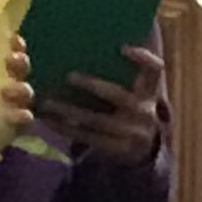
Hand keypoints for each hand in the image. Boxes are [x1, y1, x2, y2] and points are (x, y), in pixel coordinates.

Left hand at [0, 43, 34, 201]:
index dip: (8, 42)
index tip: (9, 37)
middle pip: (18, 69)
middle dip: (20, 61)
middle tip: (12, 61)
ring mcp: (7, 109)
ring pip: (26, 91)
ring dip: (22, 88)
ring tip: (10, 91)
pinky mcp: (11, 131)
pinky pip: (25, 120)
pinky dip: (24, 116)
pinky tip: (18, 116)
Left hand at [37, 43, 166, 165]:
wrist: (142, 152)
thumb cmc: (128, 112)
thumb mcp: (135, 95)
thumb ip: (122, 77)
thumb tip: (81, 51)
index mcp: (148, 92)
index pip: (155, 70)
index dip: (142, 58)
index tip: (122, 48)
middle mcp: (144, 111)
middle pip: (116, 95)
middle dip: (92, 85)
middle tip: (69, 76)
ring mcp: (133, 133)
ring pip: (96, 119)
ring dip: (68, 111)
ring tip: (47, 103)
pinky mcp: (119, 149)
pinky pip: (88, 137)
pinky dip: (66, 129)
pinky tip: (49, 121)